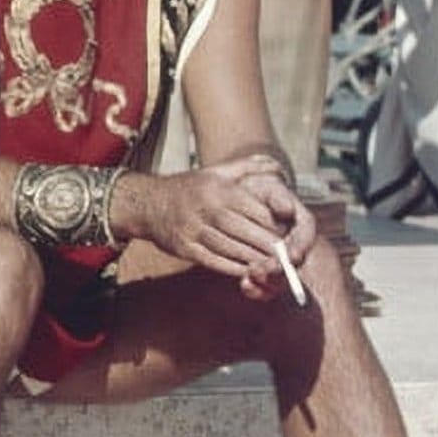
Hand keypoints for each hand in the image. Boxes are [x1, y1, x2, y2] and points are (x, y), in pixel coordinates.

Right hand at [129, 154, 292, 285]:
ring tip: (273, 266)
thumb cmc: (190, 187)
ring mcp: (193, 229)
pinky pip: (214, 261)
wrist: (149, 203)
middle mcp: (206, 208)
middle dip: (268, 246)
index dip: (273, 224)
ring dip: (254, 260)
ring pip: (232, 249)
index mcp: (218, 189)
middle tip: (287, 256)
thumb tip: (275, 166)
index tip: (288, 234)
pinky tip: (247, 270)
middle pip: (245, 232)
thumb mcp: (216, 171)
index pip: (254, 209)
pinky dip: (233, 268)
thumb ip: (247, 167)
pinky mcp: (184, 248)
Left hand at [235, 171, 317, 302]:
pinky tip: (245, 285)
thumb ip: (278, 198)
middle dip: (280, 268)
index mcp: (300, 225)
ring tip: (253, 274)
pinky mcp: (264, 276)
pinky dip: (256, 289)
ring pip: (280, 279)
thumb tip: (287, 209)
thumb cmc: (256, 193)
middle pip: (293, 263)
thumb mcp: (268, 189)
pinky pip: (265, 289)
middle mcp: (293, 247)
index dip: (300, 247)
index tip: (292, 255)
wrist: (237, 204)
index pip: (306, 236)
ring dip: (268, 281)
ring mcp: (279, 263)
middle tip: (265, 269)